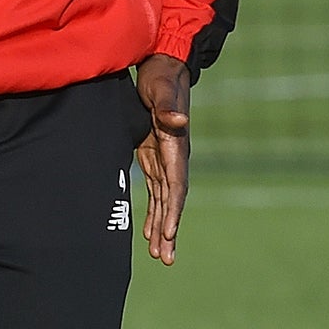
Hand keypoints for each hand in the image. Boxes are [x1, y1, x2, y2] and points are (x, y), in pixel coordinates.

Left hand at [135, 53, 190, 264]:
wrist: (162, 69)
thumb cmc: (161, 80)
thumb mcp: (162, 91)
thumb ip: (169, 107)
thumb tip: (179, 121)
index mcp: (176, 148)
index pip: (175, 185)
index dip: (172, 210)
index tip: (169, 233)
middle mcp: (175, 159)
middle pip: (171, 202)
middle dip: (169, 230)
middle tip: (164, 258)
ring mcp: (166, 160)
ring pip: (164, 201)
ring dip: (161, 227)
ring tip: (158, 255)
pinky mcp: (155, 157)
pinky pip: (156, 191)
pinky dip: (155, 211)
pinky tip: (150, 231)